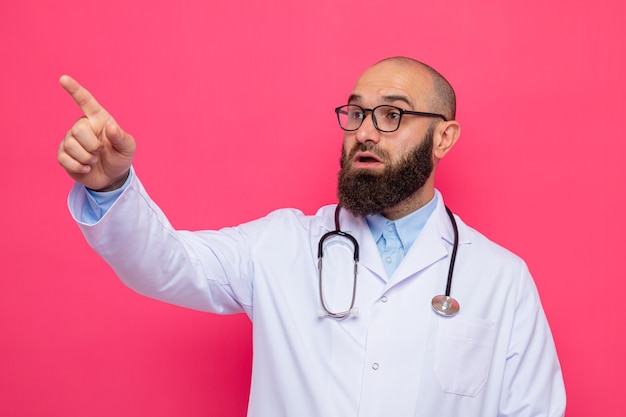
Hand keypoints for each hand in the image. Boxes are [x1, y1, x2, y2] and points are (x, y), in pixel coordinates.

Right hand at [57, 75, 135, 190]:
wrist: (111, 177)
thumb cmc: (120, 157)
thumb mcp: (128, 148)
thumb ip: (122, 138)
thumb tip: (111, 128)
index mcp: (98, 119)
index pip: (86, 101)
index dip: (74, 89)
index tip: (63, 78)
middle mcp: (82, 126)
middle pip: (78, 129)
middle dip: (92, 145)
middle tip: (100, 152)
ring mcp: (70, 139)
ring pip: (70, 145)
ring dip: (86, 158)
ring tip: (94, 160)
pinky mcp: (63, 154)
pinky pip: (64, 158)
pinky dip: (78, 167)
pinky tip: (86, 168)